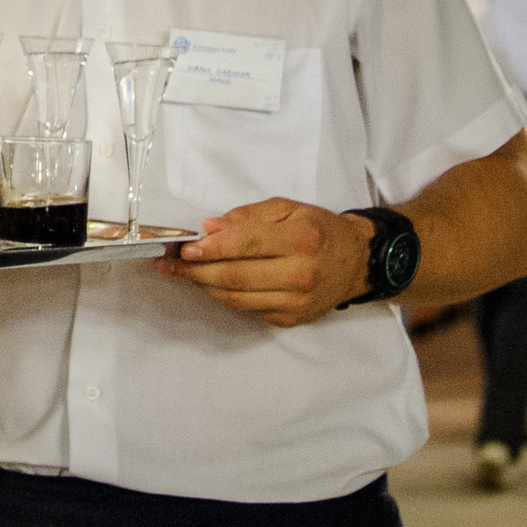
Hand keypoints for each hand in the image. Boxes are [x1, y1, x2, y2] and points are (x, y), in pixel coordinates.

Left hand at [152, 198, 374, 327]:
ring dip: (203, 285)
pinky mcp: (291, 319)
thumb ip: (248, 217)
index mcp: (301, 239)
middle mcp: (301, 273)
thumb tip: (210, 228)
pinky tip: (211, 283)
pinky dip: (224, 296)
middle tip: (169, 263)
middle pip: (235, 277)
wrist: (357, 261)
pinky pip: (248, 310)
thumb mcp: (289, 208)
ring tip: (183, 272)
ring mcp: (296, 301)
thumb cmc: (320, 230)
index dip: (210, 248)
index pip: (245, 245)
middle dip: (195, 270)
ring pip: (236, 298)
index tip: (184, 247)